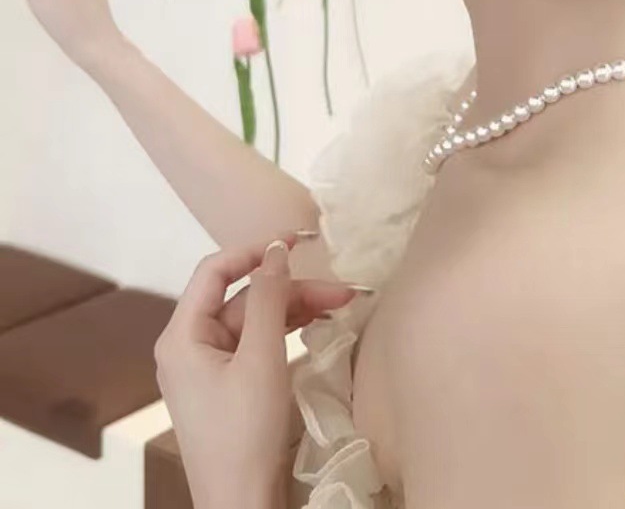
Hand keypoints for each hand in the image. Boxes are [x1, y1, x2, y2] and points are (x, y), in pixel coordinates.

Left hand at [155, 239, 355, 508]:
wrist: (242, 504)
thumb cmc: (245, 432)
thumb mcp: (262, 358)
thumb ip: (270, 299)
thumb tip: (277, 249)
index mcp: (182, 336)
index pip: (215, 271)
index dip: (255, 250)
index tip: (298, 240)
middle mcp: (190, 346)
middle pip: (244, 297)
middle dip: (292, 290)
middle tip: (342, 291)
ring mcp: (209, 367)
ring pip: (256, 320)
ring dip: (297, 310)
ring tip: (343, 306)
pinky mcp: (228, 385)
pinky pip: (258, 343)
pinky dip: (288, 332)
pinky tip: (319, 327)